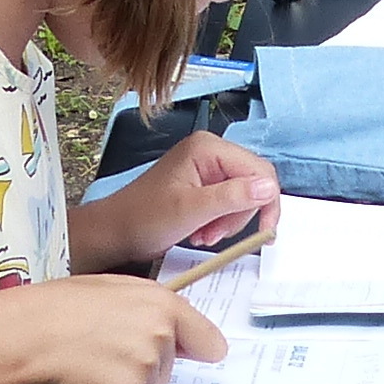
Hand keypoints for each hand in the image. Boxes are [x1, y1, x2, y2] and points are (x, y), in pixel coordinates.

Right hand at [0, 276, 226, 383]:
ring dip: (131, 380)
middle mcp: (162, 335)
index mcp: (163, 304)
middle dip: (150, 362)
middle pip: (173, 364)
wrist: (32, 333)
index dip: (201, 348)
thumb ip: (153, 306)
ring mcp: (147, 367)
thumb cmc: (63, 305)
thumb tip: (175, 324)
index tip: (200, 354)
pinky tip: (91, 376)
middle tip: (112, 347)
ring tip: (97, 359)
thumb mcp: (116, 287)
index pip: (208, 339)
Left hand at [68, 132, 278, 274]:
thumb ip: (232, 198)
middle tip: (217, 235)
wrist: (115, 233)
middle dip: (240, 215)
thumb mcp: (191, 210)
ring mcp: (206, 169)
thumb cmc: (143, 218)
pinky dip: (219, 223)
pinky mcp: (203, 186)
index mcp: (208, 148)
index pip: (259, 170)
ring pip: (242, 198)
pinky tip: (200, 233)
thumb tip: (269, 188)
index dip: (267, 202)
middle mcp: (210, 153)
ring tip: (203, 236)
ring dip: (228, 223)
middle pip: (253, 183)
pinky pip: (228, 204)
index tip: (265, 232)